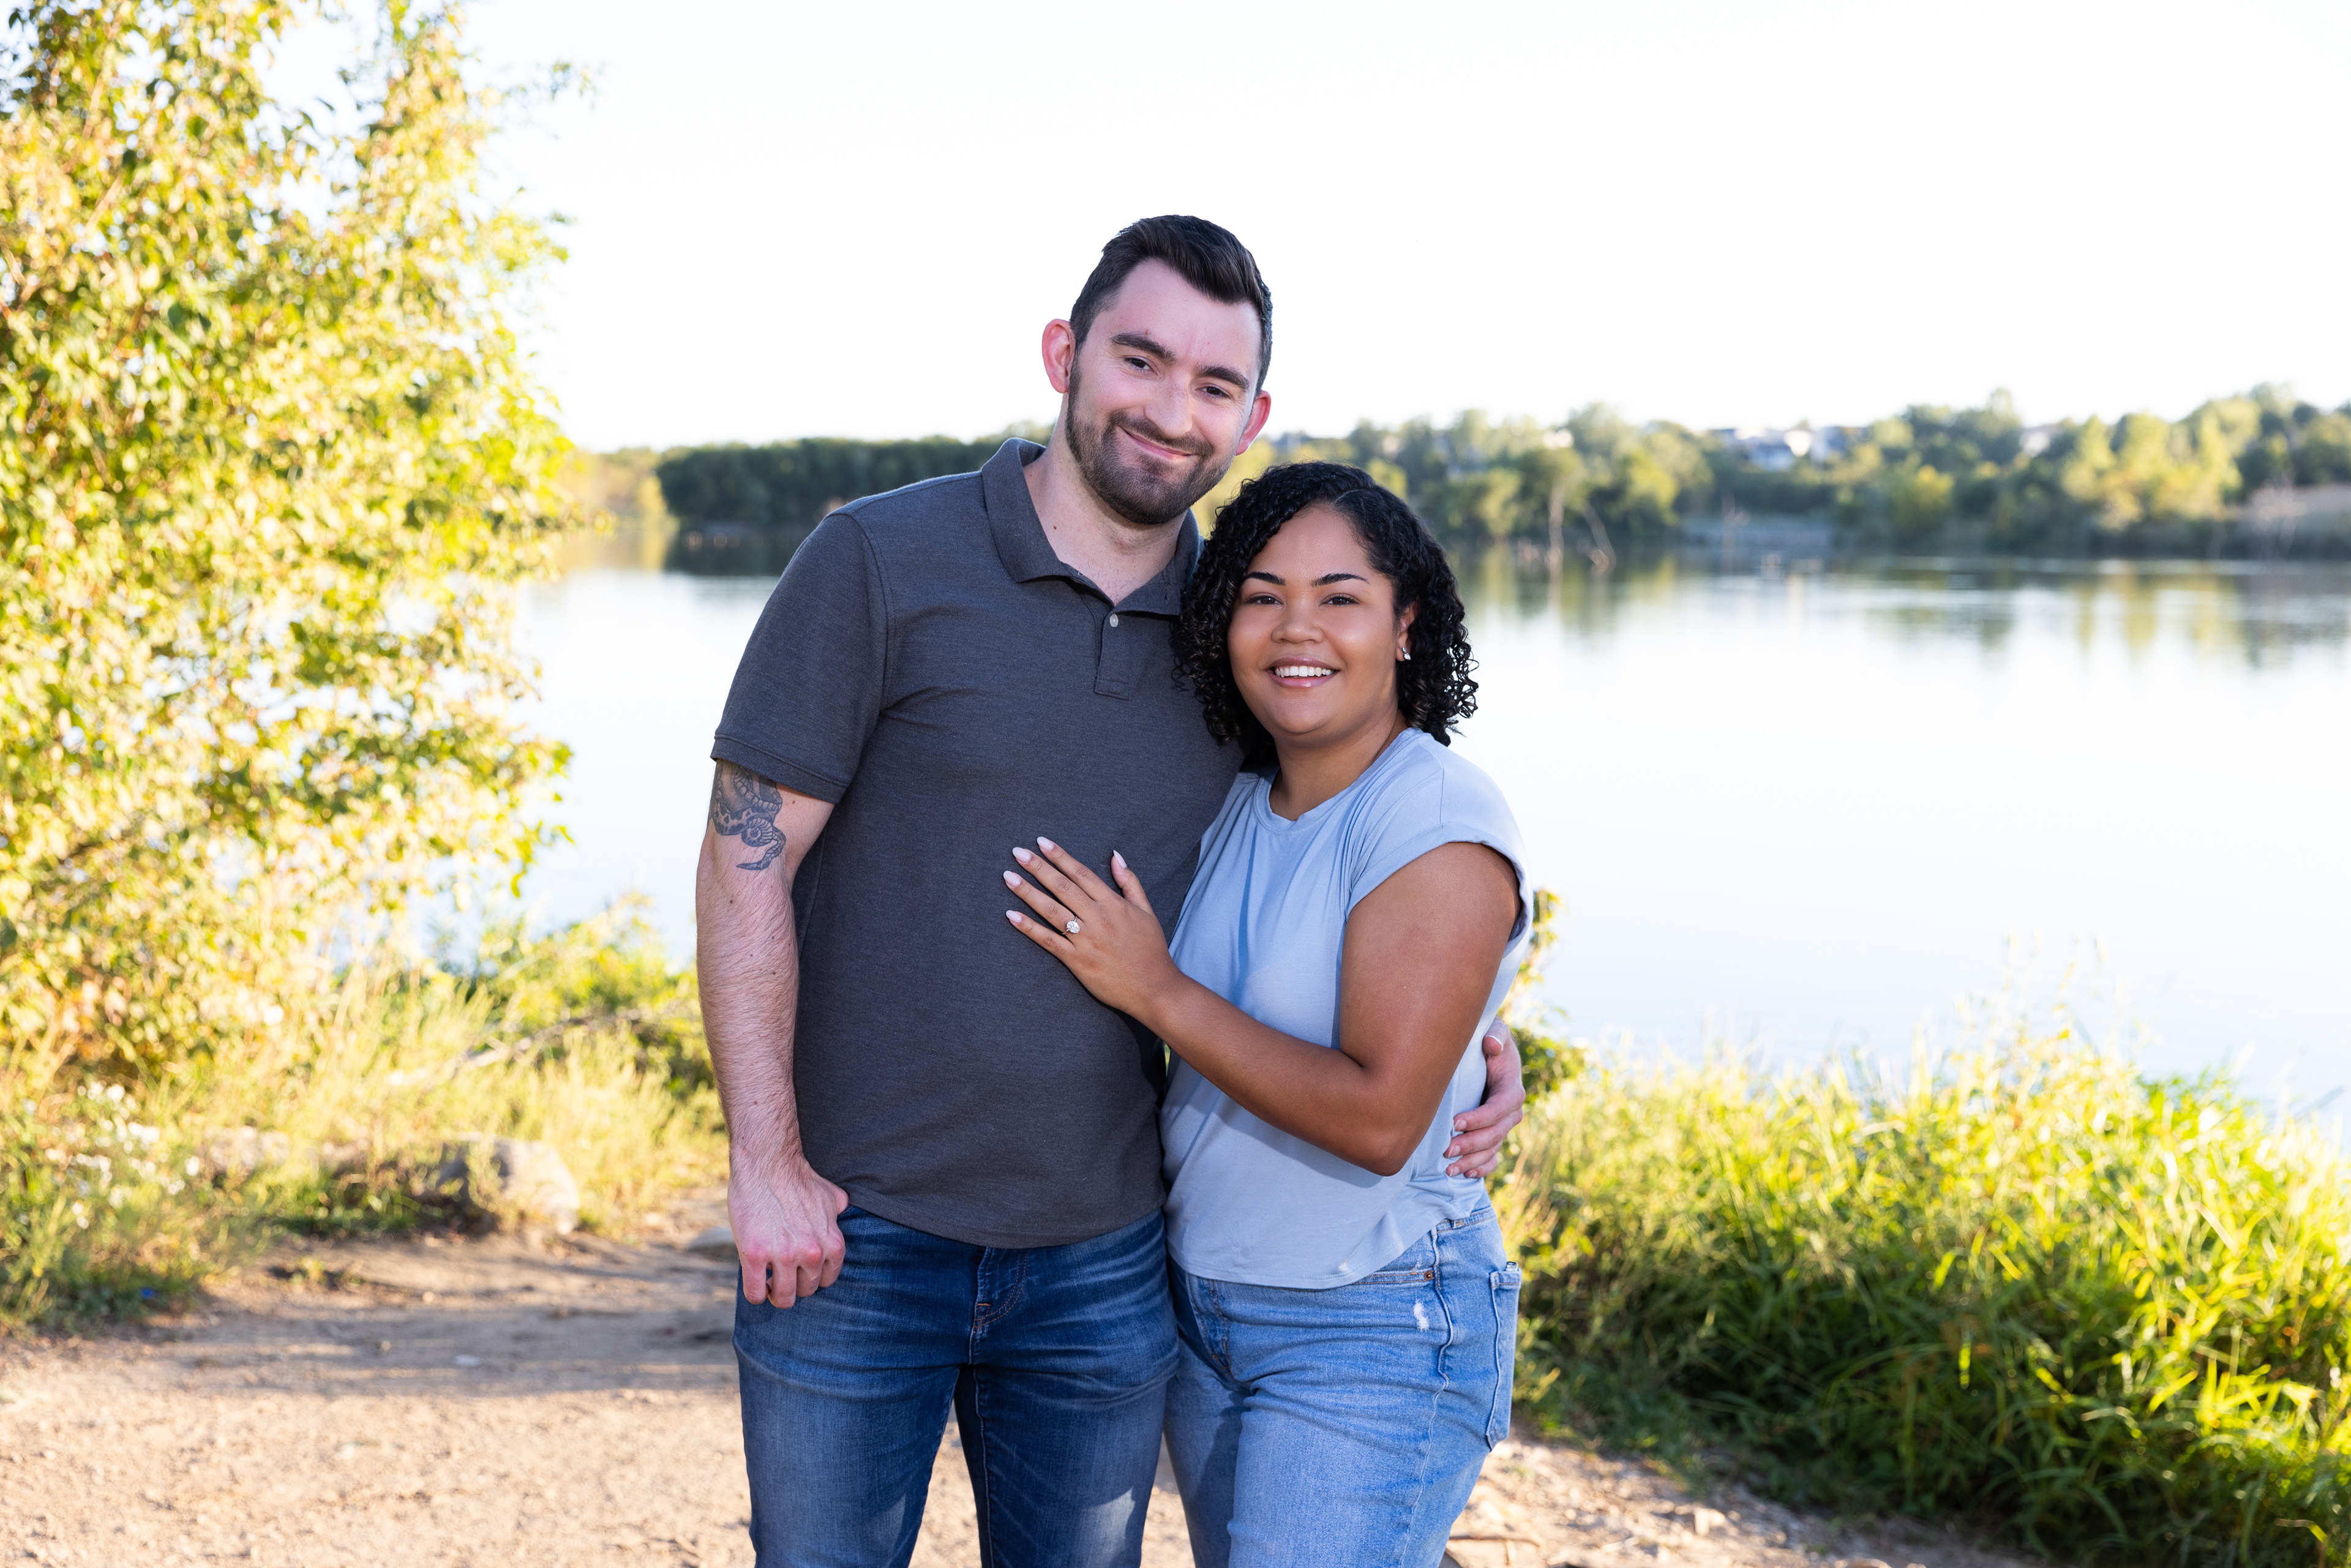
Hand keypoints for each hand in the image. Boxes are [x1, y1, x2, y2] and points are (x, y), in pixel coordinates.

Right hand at [727, 1148, 848, 1307]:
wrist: (767, 1163)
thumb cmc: (797, 1178)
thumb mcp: (830, 1196)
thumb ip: (838, 1211)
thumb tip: (842, 1213)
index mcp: (832, 1243)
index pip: (827, 1281)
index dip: (811, 1277)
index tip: (800, 1272)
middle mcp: (811, 1253)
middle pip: (805, 1291)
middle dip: (794, 1285)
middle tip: (782, 1274)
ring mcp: (782, 1256)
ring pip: (782, 1298)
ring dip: (774, 1293)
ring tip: (767, 1280)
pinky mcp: (754, 1255)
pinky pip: (754, 1294)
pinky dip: (754, 1293)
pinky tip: (754, 1280)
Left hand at [1002, 837, 1185, 1022]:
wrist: (1155, 988)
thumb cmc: (1152, 950)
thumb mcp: (1147, 910)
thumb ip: (1130, 882)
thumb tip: (1116, 855)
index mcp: (1113, 903)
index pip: (1081, 873)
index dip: (1060, 856)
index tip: (1041, 842)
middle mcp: (1097, 917)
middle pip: (1061, 886)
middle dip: (1038, 867)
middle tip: (1017, 852)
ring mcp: (1086, 939)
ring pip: (1051, 910)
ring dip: (1027, 892)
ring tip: (1008, 877)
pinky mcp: (1077, 961)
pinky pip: (1049, 940)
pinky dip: (1029, 928)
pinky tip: (1011, 916)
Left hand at [1444, 1020, 1524, 1177]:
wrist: (1486, 1050)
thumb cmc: (1486, 1038)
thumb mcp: (1493, 1029)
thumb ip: (1495, 1035)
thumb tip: (1491, 1045)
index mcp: (1511, 1088)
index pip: (1499, 1108)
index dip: (1479, 1118)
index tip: (1455, 1122)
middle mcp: (1511, 1111)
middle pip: (1495, 1134)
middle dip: (1471, 1144)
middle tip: (1446, 1150)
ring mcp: (1503, 1125)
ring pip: (1492, 1149)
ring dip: (1472, 1161)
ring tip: (1449, 1169)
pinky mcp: (1495, 1133)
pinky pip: (1493, 1157)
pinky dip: (1482, 1167)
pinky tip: (1465, 1174)